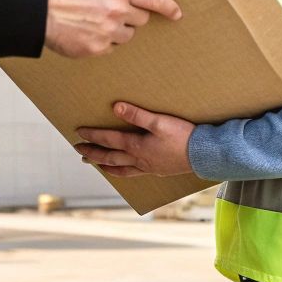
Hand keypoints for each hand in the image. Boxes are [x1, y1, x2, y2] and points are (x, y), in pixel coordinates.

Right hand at [44, 0, 180, 57]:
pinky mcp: (98, 48)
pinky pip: (111, 48)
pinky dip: (103, 43)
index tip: (176, 14)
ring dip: (117, 32)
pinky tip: (86, 34)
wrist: (41, 9)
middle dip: (132, 18)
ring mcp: (109, 31)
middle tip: (112, 14)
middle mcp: (117, 10)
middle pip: (141, 20)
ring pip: (127, 36)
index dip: (168, 7)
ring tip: (94, 23)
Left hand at [75, 102, 194, 177]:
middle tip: (79, 150)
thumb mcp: (160, 121)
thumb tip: (116, 107)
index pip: (109, 139)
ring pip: (120, 167)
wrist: (203, 155)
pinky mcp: (157, 170)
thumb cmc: (183, 136)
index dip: (92, 135)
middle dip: (93, 152)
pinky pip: (133, 173)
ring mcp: (147, 166)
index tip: (78, 132)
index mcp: (137, 145)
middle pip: (109, 156)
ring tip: (94, 163)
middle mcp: (138, 159)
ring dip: (104, 165)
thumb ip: (137, 114)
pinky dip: (122, 172)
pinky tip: (122, 170)